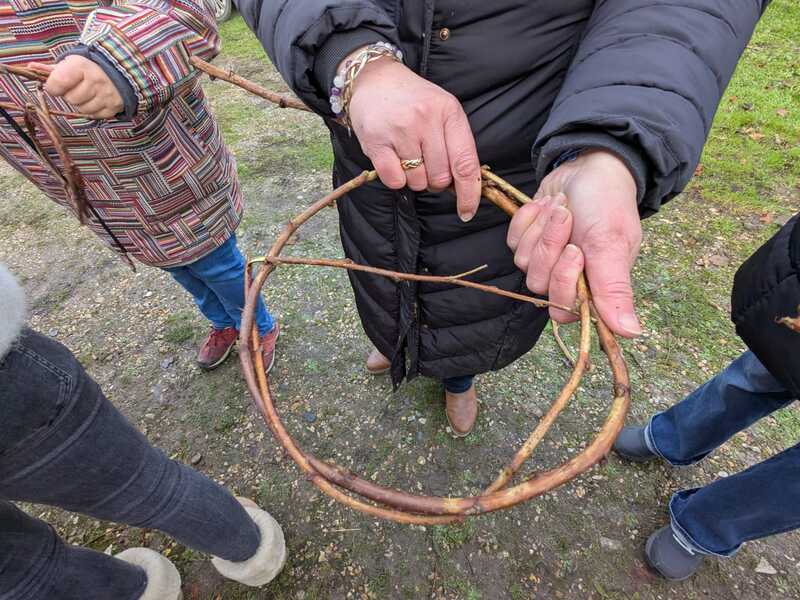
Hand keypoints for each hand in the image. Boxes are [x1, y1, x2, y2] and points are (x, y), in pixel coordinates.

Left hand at [31, 55, 122, 118]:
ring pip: (82, 109)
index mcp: (81, 66)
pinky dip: (93, 110)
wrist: (122, 70)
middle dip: (70, 94)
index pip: (58, 83)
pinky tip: (96, 100)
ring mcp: (106, 95)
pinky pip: (94, 115)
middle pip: (70, 99)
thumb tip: (30, 68)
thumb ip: (51, 68)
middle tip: (77, 87)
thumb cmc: (90, 66)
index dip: (54, 87)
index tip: (57, 85)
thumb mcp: (72, 62)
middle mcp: (95, 81)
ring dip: (82, 103)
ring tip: (88, 93)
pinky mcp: (113, 107)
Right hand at [346, 55, 480, 220]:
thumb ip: (456, 144)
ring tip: (407, 155)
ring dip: (414, 178)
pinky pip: (394, 181)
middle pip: (440, 178)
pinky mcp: (376, 141)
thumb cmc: (414, 100)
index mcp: (449, 112)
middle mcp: (426, 119)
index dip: (469, 193)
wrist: (375, 79)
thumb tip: (464, 187)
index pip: (466, 163)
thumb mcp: (442, 111)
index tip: (467, 212)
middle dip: (435, 181)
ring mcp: (400, 130)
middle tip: (426, 163)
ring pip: (417, 182)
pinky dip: (396, 178)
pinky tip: (393, 159)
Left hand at [507, 149, 642, 336]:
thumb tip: (630, 333)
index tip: (575, 250)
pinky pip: (513, 242)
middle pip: (539, 284)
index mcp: (594, 286)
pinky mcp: (528, 242)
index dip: (563, 281)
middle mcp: (569, 278)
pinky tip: (544, 205)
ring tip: (561, 207)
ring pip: (523, 262)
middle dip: (549, 247)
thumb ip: (615, 288)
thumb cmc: (607, 202)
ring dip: (540, 229)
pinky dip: (527, 220)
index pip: (564, 310)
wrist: (589, 165)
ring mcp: (545, 260)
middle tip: (566, 218)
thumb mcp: (612, 242)